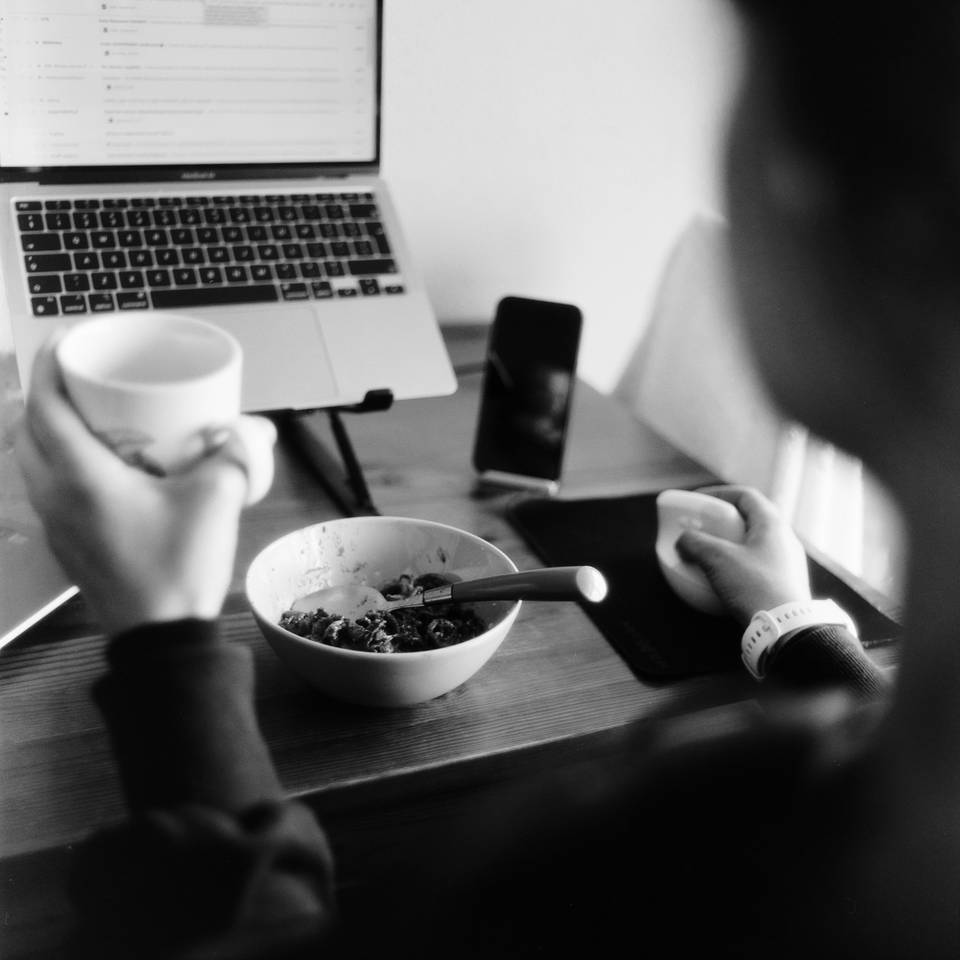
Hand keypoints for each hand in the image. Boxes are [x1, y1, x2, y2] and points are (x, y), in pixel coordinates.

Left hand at [15, 333, 276, 635]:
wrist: (160, 636)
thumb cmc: (178, 569)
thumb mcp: (216, 502)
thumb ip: (233, 457)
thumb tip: (249, 430)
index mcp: (83, 476)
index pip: (45, 403)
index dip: (49, 362)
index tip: (69, 338)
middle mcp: (55, 493)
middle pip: (29, 425)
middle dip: (48, 389)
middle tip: (85, 373)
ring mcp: (55, 520)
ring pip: (31, 455)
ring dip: (49, 424)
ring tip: (89, 411)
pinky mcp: (65, 539)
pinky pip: (45, 482)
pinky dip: (58, 457)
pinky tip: (98, 461)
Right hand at [675, 485, 810, 625]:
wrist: (786, 629)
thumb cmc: (754, 587)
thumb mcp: (717, 559)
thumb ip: (694, 543)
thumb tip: (683, 541)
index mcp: (772, 524)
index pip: (746, 495)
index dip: (719, 493)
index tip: (698, 501)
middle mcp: (785, 539)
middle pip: (750, 519)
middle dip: (722, 521)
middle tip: (702, 528)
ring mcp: (788, 562)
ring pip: (754, 543)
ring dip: (729, 545)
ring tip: (709, 555)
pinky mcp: (786, 584)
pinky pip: (758, 565)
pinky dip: (738, 564)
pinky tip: (723, 579)